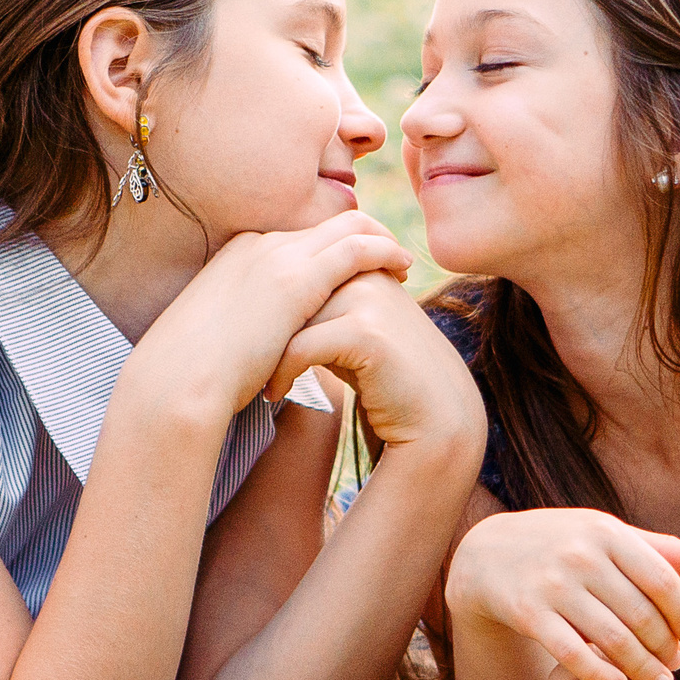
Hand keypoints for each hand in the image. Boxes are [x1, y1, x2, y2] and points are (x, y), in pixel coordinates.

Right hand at [122, 211, 411, 428]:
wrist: (177, 382)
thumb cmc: (195, 378)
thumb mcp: (221, 338)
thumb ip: (248, 326)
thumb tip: (267, 344)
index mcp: (238, 255)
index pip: (300, 238)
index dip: (332, 249)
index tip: (354, 267)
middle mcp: (259, 244)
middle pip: (326, 223)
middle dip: (363, 234)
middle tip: (390, 256)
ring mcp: (278, 255)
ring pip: (348, 226)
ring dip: (381, 238)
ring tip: (402, 261)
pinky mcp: (298, 277)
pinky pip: (358, 247)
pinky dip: (385, 250)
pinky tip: (403, 265)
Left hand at [260, 272, 485, 455]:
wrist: (435, 416)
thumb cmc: (385, 377)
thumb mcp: (351, 331)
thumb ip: (323, 304)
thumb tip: (268, 299)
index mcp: (361, 263)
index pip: (298, 268)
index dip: (270, 305)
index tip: (250, 339)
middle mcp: (365, 271)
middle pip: (290, 290)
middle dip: (263, 325)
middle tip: (243, 359)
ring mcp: (368, 297)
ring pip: (291, 316)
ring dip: (267, 351)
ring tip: (257, 379)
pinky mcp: (366, 330)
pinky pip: (302, 346)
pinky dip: (282, 373)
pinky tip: (275, 394)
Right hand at [447, 509, 679, 679]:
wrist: (486, 552)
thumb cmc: (560, 545)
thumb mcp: (607, 536)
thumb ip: (659, 551)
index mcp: (608, 533)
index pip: (662, 579)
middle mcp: (582, 555)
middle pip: (640, 614)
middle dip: (664, 648)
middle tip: (675, 669)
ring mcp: (553, 584)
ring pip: (612, 638)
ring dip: (641, 669)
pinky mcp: (528, 613)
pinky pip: (572, 654)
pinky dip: (600, 676)